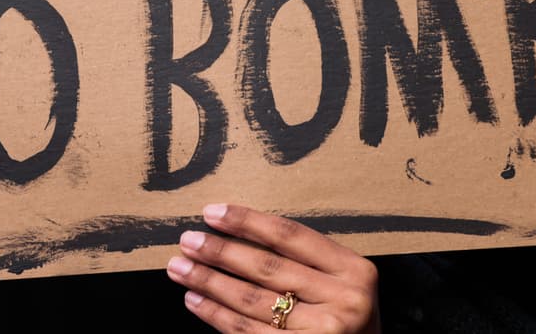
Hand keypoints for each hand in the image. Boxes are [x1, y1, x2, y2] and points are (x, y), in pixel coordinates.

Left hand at [166, 203, 380, 332]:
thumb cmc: (346, 319)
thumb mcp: (342, 284)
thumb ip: (306, 262)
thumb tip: (236, 235)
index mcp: (355, 270)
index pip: (290, 236)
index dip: (248, 221)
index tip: (213, 213)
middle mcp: (344, 300)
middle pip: (267, 267)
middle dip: (221, 252)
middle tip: (188, 241)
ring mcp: (324, 332)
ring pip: (252, 301)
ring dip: (209, 282)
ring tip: (180, 268)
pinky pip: (247, 332)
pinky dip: (216, 315)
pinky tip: (195, 300)